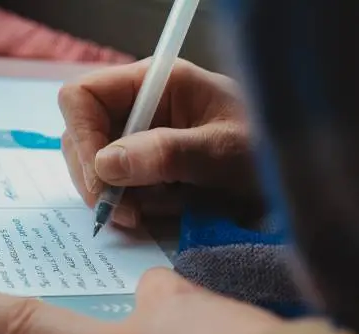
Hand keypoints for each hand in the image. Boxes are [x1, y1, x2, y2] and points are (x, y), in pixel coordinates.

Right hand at [59, 58, 256, 227]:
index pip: (83, 97)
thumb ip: (168, 153)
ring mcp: (137, 140)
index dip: (81, 135)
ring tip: (151, 214)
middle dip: (96, 178)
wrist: (289, 178)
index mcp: (154, 84)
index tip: (101, 179)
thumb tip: (105, 164)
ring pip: (93, 168)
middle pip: (79, 136)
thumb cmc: (266, 151)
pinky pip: (114, 189)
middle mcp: (138, 108)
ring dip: (116, 198)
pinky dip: (129, 208)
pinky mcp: (142, 169)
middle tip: (126, 213)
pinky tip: (159, 213)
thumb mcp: (224, 152)